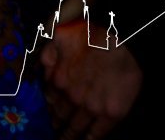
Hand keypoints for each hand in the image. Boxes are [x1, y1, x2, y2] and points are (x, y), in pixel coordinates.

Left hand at [40, 20, 141, 139]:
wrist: (123, 40)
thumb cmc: (92, 35)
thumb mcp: (60, 38)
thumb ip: (48, 56)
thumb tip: (42, 69)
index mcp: (58, 80)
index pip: (48, 101)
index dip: (46, 108)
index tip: (44, 115)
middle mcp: (71, 97)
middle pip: (59, 116)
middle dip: (55, 123)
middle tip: (52, 130)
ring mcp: (91, 108)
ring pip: (75, 127)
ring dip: (68, 135)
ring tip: (63, 139)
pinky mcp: (111, 114)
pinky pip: (97, 132)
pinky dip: (89, 139)